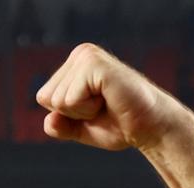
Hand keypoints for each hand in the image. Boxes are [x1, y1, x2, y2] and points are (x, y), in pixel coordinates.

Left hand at [36, 43, 186, 151]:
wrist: (150, 127)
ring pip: (57, 100)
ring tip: (107, 102)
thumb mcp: (79, 128)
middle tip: (102, 107)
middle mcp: (79, 54)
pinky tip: (109, 100)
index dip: (66, 114)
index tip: (94, 109)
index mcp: (73, 64)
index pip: (43, 97)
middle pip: (47, 98)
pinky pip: (70, 100)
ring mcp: (87, 56)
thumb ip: (59, 125)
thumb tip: (48, 121)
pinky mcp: (94, 64)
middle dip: (72, 113)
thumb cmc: (119, 124)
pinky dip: (87, 110)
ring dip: (82, 112)